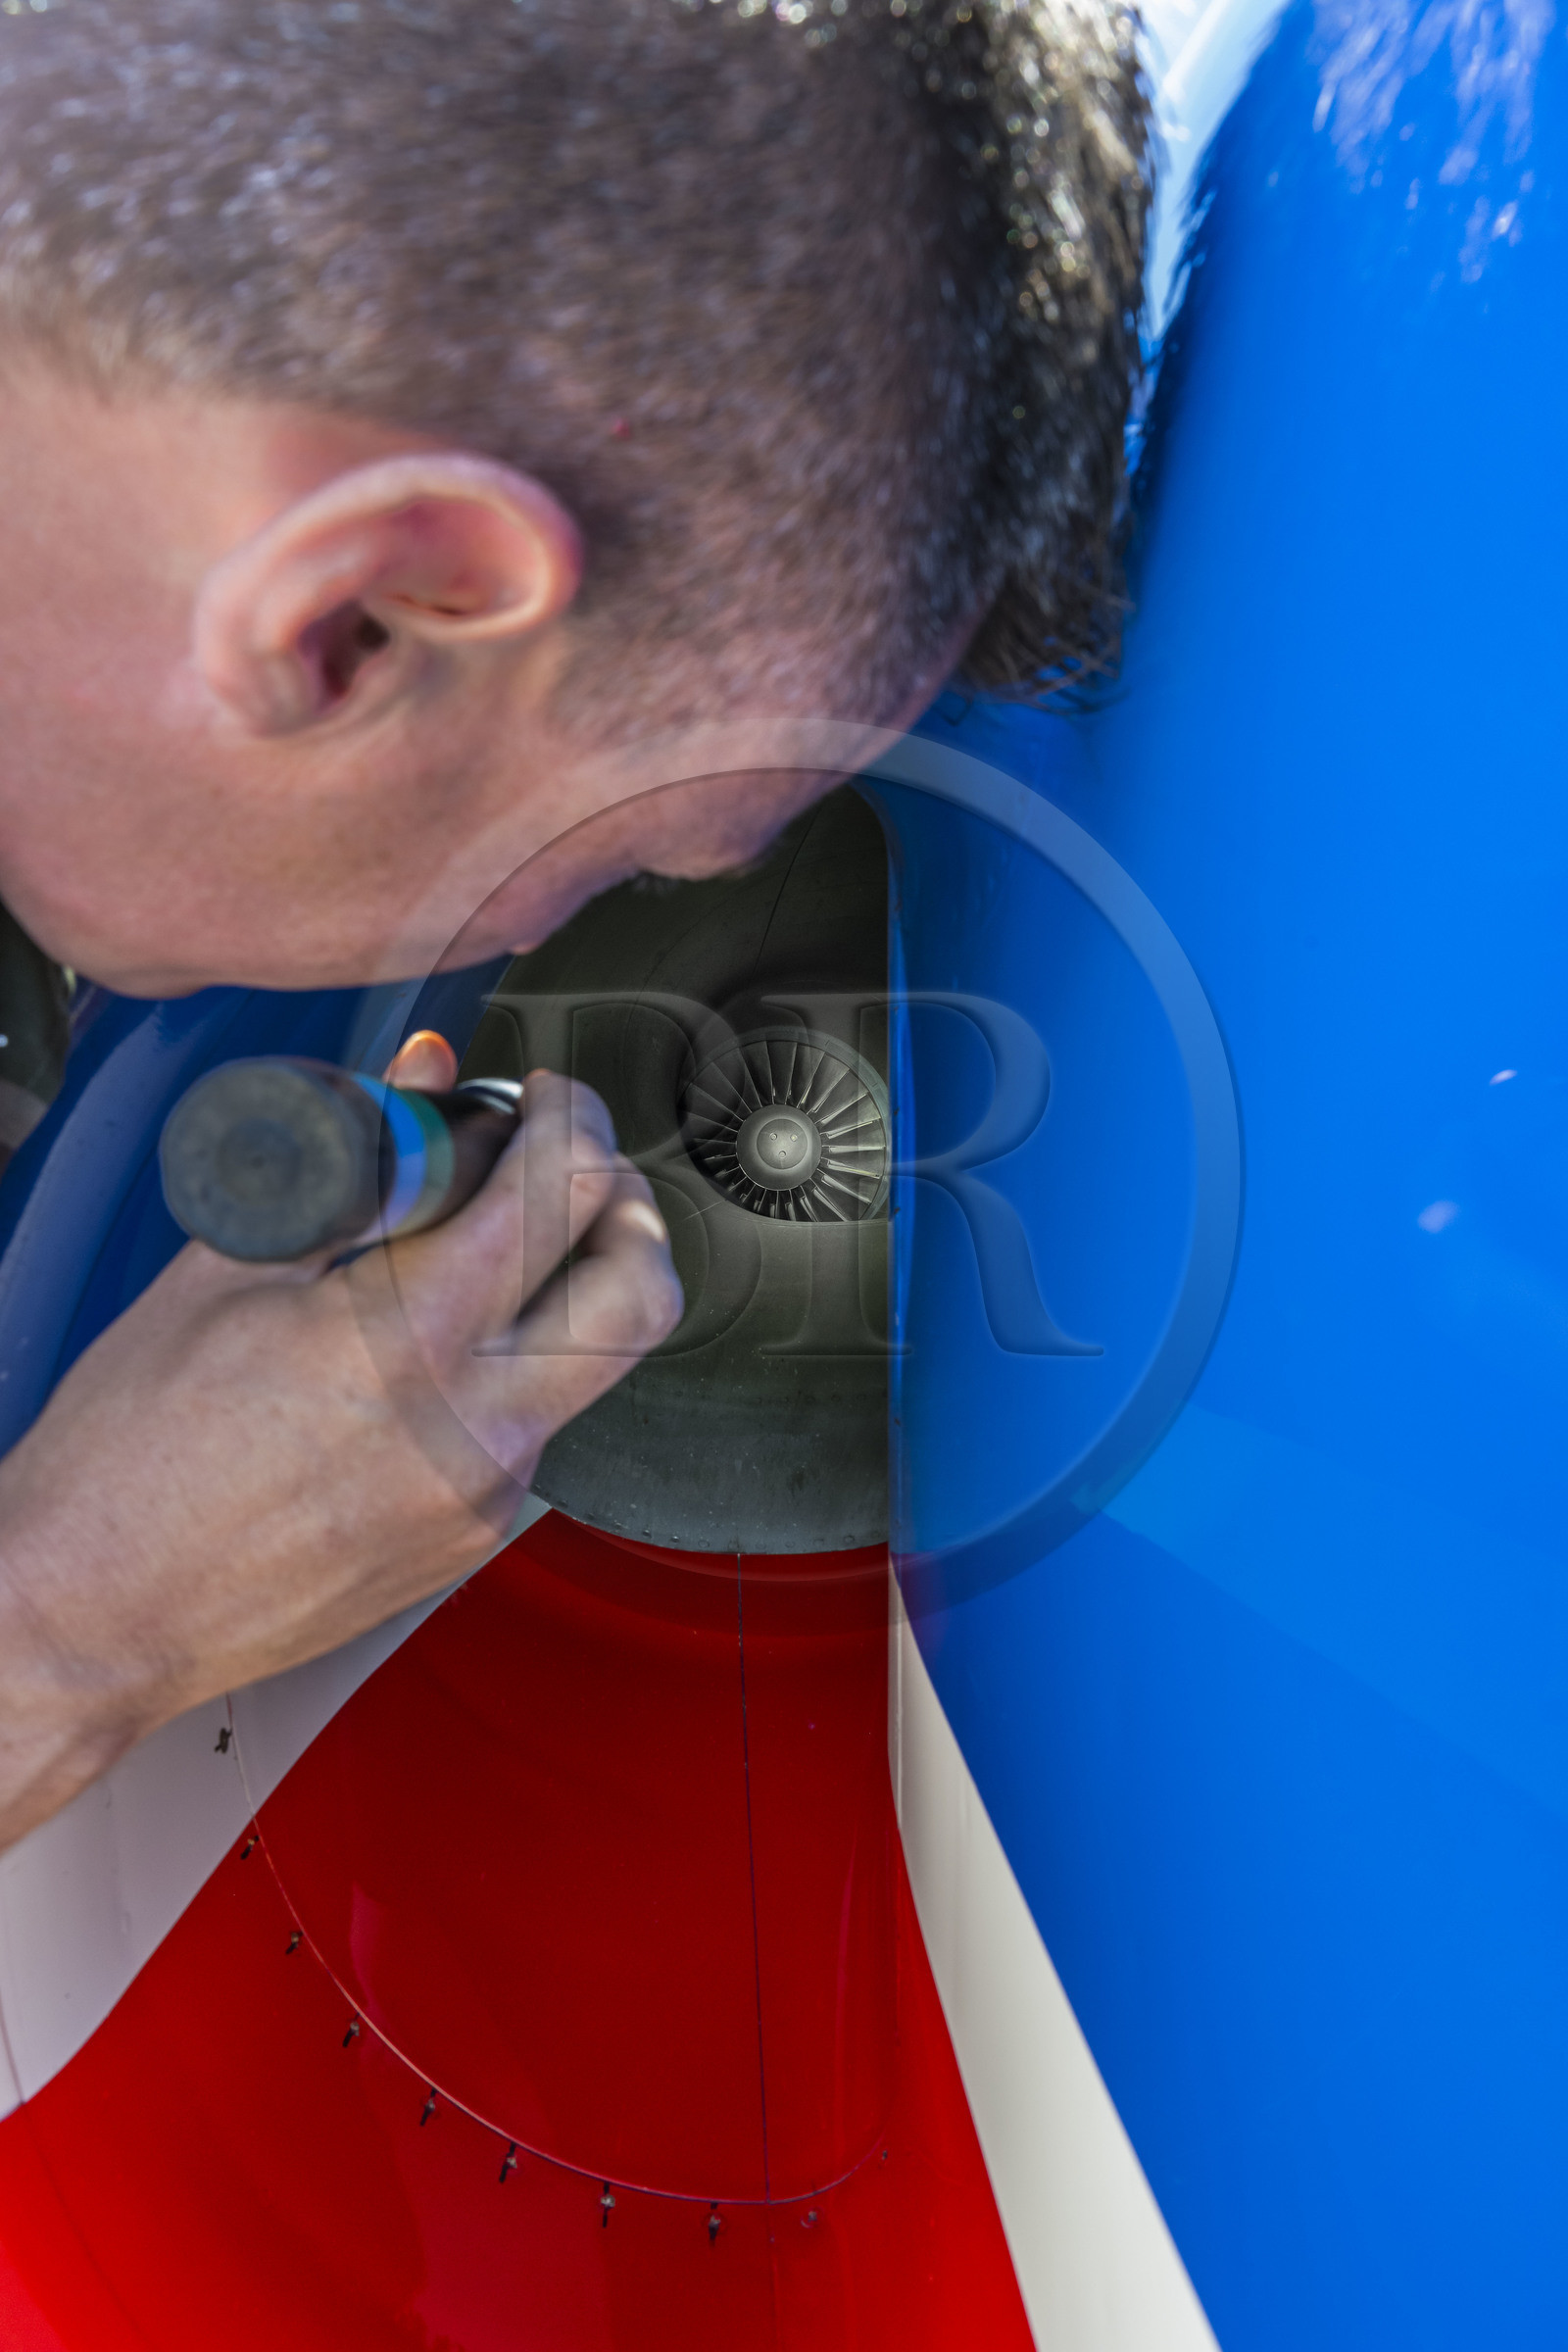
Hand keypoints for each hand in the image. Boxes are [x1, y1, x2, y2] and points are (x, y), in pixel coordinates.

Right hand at [0, 1042, 680, 1851]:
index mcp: (405, 1338)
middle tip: (571, 1170)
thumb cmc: (128, 1453)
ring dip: (581, 1287)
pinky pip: (541, 1424)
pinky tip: (443, 1345)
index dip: (570, 1118)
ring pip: (603, 1364)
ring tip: (502, 1249)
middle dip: (626, 1205)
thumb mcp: (225, 1270)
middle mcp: (473, 1425)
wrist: (96, 1615)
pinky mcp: (479, 1536)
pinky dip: (518, 1363)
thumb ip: (353, 1160)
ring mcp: (487, 1493)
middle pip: (644, 1290)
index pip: (559, 1193)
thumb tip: (427, 1070)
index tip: (547, 1101)